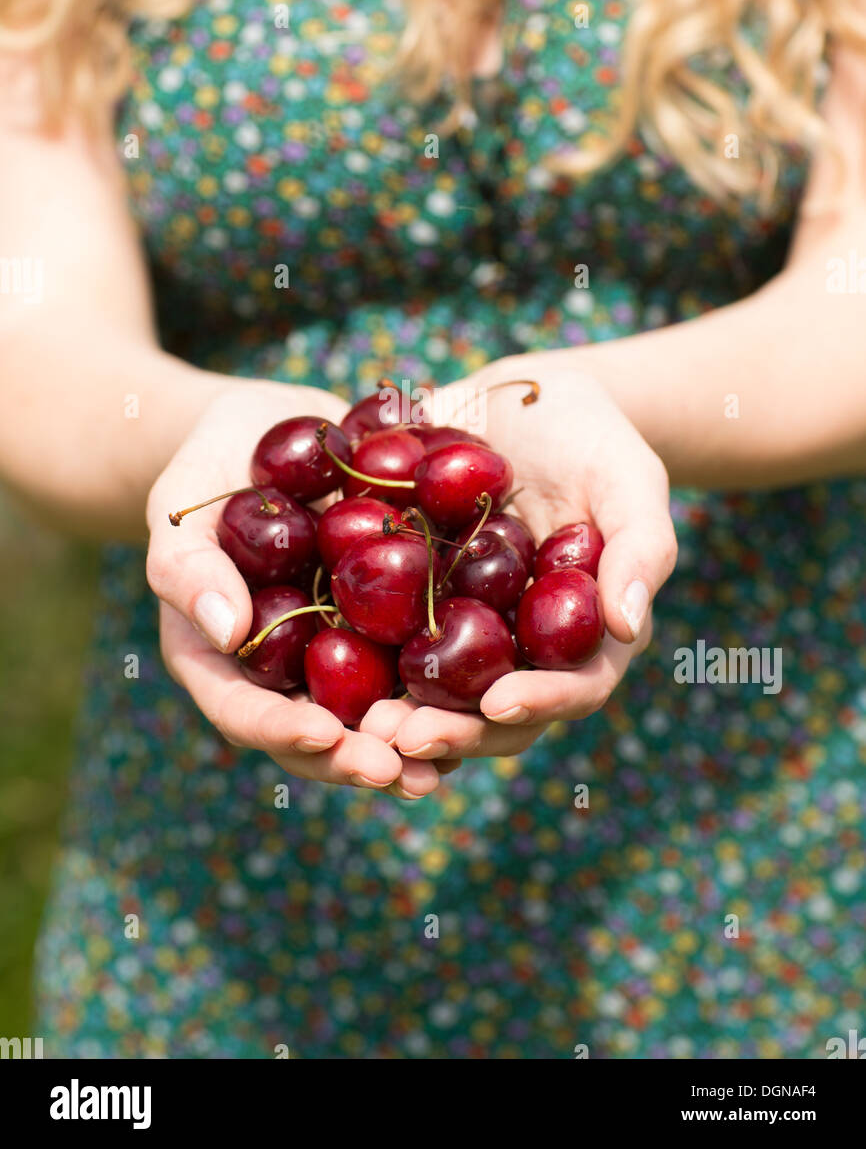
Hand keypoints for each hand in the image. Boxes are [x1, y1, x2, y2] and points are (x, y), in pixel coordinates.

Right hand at [146, 380, 445, 798]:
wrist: (270, 433)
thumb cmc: (208, 469)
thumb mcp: (182, 510)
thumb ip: (189, 568)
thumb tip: (227, 632)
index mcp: (221, 659)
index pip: (243, 711)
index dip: (281, 731)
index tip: (323, 735)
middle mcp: (284, 670)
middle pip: (317, 734)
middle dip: (357, 759)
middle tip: (401, 772)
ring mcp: (338, 650)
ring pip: (373, 714)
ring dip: (412, 743)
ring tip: (451, 758)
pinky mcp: (388, 622)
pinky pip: (416, 659)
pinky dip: (448, 685)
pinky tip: (490, 695)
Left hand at [360, 355, 676, 762]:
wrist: (522, 397)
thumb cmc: (595, 438)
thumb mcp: (629, 479)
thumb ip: (640, 547)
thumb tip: (627, 622)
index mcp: (580, 635)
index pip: (570, 687)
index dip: (539, 703)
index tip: (499, 703)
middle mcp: (517, 645)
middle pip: (489, 708)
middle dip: (451, 729)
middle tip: (402, 733)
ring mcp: (459, 626)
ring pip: (430, 689)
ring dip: (397, 713)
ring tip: (358, 720)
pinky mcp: (408, 598)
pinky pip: (379, 635)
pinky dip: (352, 656)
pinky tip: (316, 658)